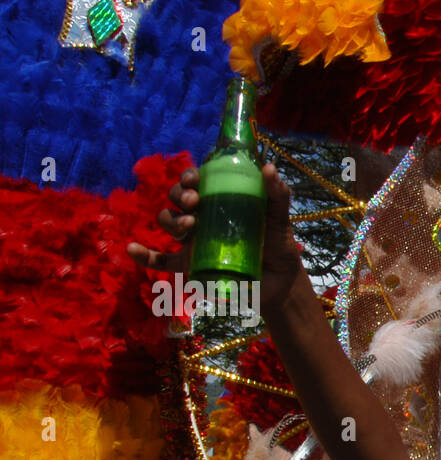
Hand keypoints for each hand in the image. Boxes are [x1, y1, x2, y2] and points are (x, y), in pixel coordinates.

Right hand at [126, 162, 307, 312]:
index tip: (194, 180)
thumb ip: (277, 194)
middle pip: (176, 200)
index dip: (188, 177)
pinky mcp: (189, 266)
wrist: (279, 282)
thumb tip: (269, 168)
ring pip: (168, 223)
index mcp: (218, 201)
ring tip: (190, 227)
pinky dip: (144, 255)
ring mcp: (193, 241)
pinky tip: (132, 249)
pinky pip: (160, 260)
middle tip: (194, 203)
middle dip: (179, 196)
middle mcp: (201, 217)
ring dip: (171, 220)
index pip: (194, 182)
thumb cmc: (277, 245)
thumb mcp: (279, 218)